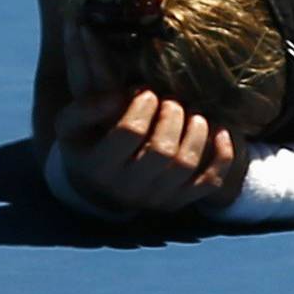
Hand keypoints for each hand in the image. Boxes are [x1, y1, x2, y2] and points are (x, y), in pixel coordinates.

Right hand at [54, 87, 236, 212]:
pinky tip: (219, 130)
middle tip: (171, 100)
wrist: (100, 186)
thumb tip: (116, 98)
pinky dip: (222, 155)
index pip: (130, 132)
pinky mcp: (181, 201)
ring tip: (191, 112)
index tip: (146, 91)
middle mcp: (129, 190)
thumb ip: (85, 107)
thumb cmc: (88, 144)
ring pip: (187, 164)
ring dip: (196, 130)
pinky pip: (211, 181)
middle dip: (172, 116)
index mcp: (100, 168)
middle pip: (162, 150)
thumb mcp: (70, 125)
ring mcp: (158, 199)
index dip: (142, 105)